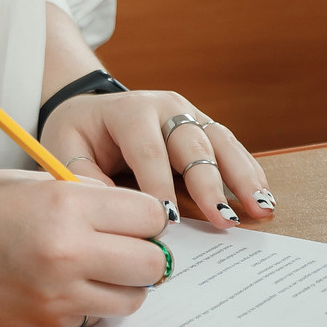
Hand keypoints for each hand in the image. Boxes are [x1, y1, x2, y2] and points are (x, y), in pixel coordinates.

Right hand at [0, 170, 171, 326]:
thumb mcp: (29, 181)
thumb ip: (84, 196)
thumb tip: (131, 216)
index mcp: (66, 205)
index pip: (151, 215)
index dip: (148, 214)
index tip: (134, 214)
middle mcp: (68, 253)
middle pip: (152, 263)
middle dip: (145, 251)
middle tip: (123, 242)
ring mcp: (56, 296)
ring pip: (132, 299)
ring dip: (124, 283)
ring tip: (97, 266)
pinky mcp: (43, 325)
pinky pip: (94, 317)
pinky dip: (92, 304)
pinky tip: (66, 285)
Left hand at [40, 89, 272, 230]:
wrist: (91, 110)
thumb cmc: (77, 134)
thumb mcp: (64, 149)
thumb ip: (83, 178)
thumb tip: (109, 210)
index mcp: (129, 110)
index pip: (148, 149)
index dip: (159, 184)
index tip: (169, 219)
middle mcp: (166, 107)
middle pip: (193, 144)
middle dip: (210, 184)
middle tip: (224, 219)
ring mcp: (190, 114)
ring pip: (221, 142)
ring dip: (243, 177)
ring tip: (261, 207)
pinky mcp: (203, 127)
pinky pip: (230, 148)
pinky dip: (248, 172)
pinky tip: (262, 196)